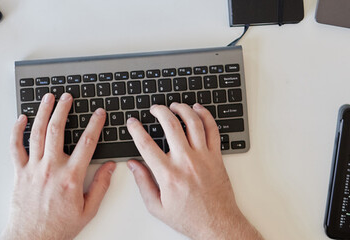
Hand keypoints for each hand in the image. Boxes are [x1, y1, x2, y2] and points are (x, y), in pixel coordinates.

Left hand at [0, 93, 115, 239]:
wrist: (33, 238)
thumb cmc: (59, 227)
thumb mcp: (88, 209)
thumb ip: (101, 186)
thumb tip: (111, 167)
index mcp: (71, 177)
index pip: (87, 143)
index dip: (95, 125)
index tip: (99, 114)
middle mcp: (51, 169)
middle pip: (58, 130)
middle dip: (63, 109)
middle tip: (67, 97)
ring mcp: (33, 169)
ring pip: (37, 133)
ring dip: (43, 112)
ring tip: (48, 98)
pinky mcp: (20, 173)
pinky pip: (16, 147)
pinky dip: (17, 131)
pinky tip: (22, 119)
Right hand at [126, 103, 262, 239]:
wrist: (217, 223)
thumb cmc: (189, 217)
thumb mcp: (157, 207)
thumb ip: (143, 183)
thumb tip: (133, 165)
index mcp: (168, 174)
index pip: (146, 144)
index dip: (136, 129)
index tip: (132, 123)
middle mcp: (186, 162)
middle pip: (170, 125)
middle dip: (159, 111)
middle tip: (154, 109)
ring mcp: (203, 157)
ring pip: (192, 122)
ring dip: (182, 109)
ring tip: (174, 106)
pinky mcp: (216, 157)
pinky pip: (212, 130)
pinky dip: (205, 116)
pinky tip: (198, 110)